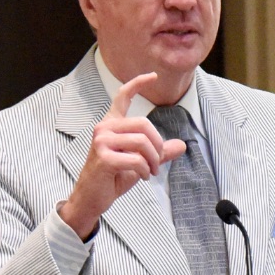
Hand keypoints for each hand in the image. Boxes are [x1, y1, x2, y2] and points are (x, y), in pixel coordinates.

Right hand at [58, 73, 186, 239]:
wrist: (91, 198)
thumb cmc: (112, 178)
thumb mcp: (139, 163)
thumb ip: (158, 153)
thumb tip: (182, 145)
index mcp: (111, 124)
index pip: (123, 96)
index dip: (138, 83)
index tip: (153, 76)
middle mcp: (104, 128)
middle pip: (143, 124)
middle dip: (157, 145)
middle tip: (157, 163)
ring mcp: (102, 142)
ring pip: (142, 142)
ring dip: (153, 160)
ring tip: (150, 172)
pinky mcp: (103, 158)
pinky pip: (136, 160)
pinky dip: (144, 170)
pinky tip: (142, 177)